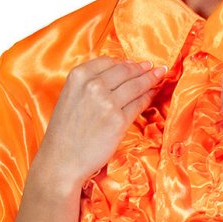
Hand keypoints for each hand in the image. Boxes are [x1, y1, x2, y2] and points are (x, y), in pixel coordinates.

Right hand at [34, 56, 166, 190]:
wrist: (61, 160)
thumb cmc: (63, 133)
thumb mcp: (70, 97)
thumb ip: (87, 84)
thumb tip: (115, 74)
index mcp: (78, 76)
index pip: (108, 61)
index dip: (124, 62)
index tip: (134, 63)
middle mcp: (93, 85)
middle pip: (125, 71)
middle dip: (142, 68)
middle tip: (153, 66)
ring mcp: (107, 102)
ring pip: (136, 85)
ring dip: (150, 79)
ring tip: (160, 75)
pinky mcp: (119, 120)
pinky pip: (139, 104)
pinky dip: (148, 97)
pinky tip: (152, 94)